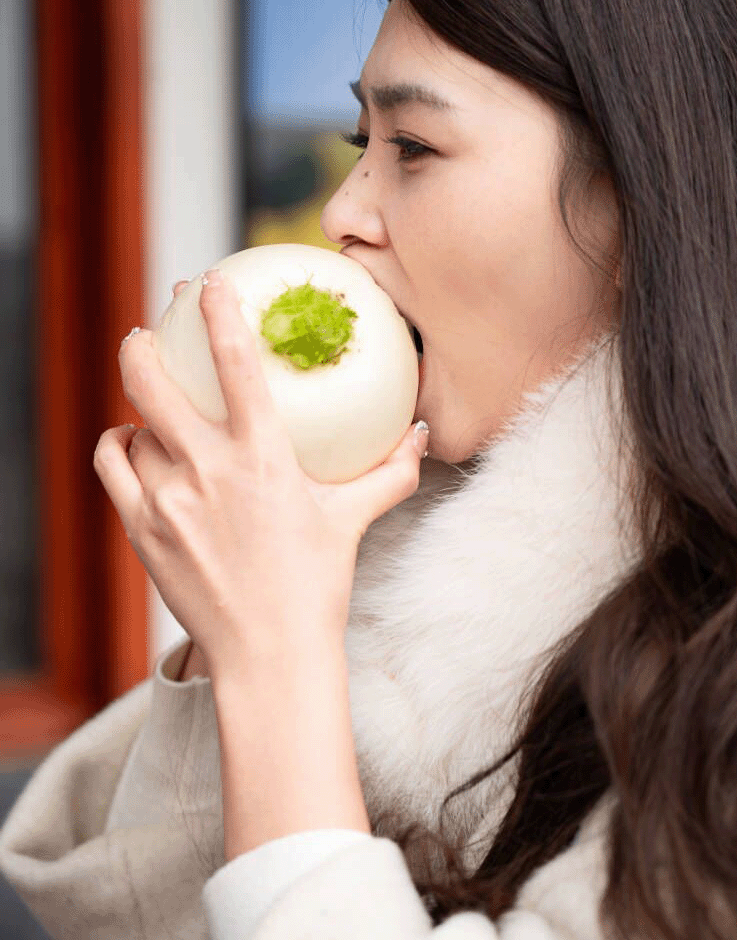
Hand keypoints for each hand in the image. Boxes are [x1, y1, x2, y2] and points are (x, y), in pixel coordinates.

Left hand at [93, 268, 428, 677]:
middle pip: (152, 383)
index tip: (207, 284)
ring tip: (148, 399)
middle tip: (149, 329)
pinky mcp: (142, 530)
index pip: (236, 365)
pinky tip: (131, 444)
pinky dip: (118, 446)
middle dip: (143, 343)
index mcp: (263, 458)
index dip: (217, 314)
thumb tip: (420, 435)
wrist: (270, 655)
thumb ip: (390, 472)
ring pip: (133, 427)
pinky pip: (114, 467)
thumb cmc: (315, 585)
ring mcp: (167, 501)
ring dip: (139, 406)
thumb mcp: (352, 520)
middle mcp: (208, 471)